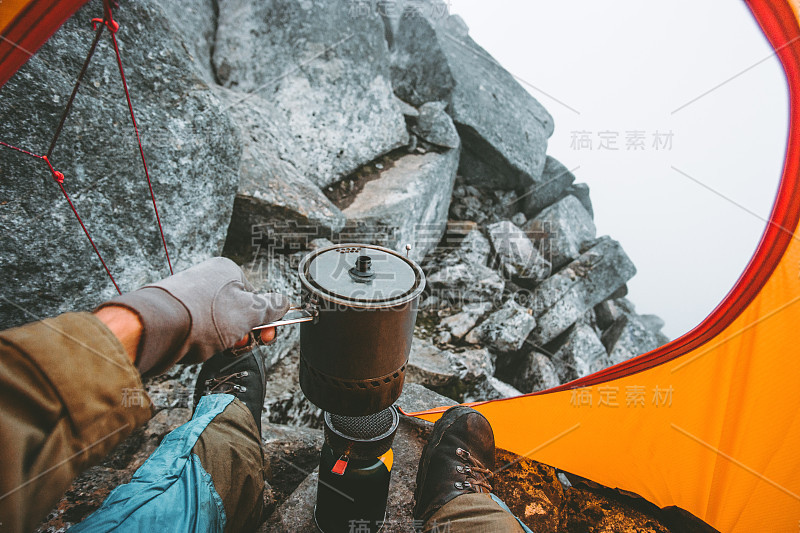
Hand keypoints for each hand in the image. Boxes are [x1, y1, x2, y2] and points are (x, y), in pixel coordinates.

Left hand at [97, 257, 288, 374]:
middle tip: (238, 344)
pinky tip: (196, 346)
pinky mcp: (173, 311)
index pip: (255, 297)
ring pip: (216, 321)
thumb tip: (284, 302)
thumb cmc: (203, 317)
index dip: (263, 321)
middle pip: (236, 310)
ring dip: (221, 338)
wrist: (155, 328)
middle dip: (241, 332)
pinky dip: (201, 339)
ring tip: (213, 346)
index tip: (266, 336)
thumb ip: (270, 308)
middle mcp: (206, 277)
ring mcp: (188, 293)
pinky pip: (196, 327)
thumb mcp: (249, 313)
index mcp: (227, 270)